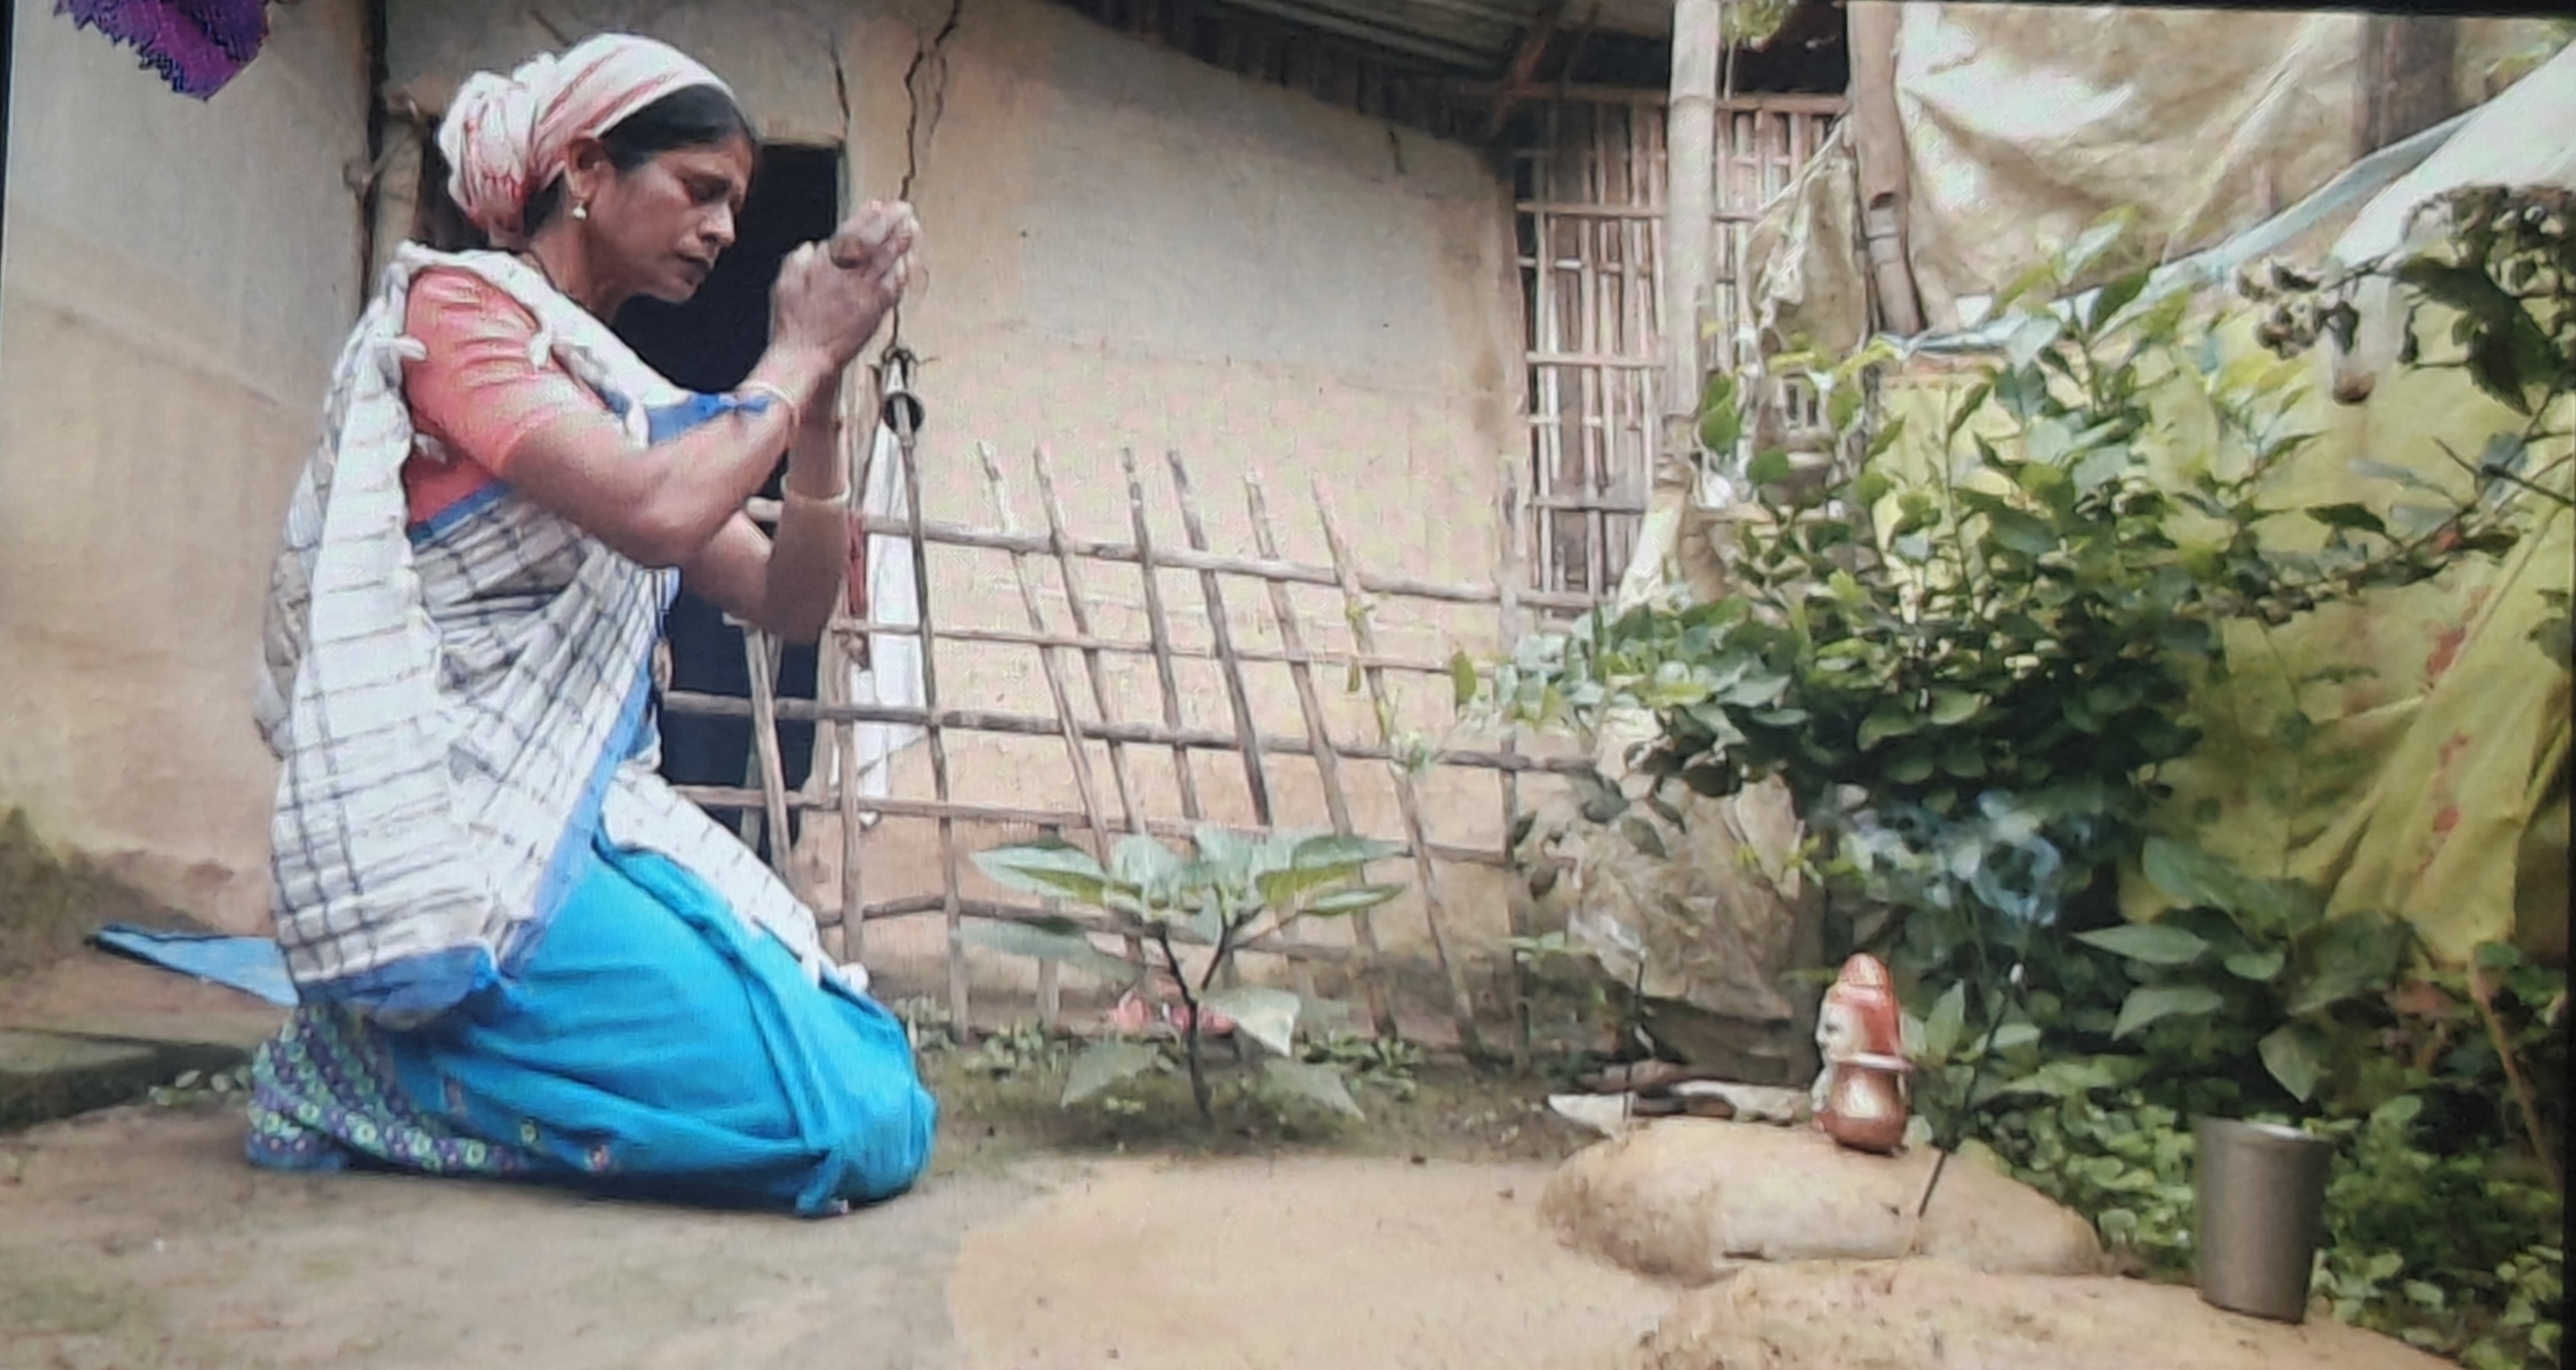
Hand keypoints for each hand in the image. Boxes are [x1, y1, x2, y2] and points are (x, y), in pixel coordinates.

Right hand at [771, 205, 916, 366]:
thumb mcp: (786, 281)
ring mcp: (867, 293)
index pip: (853, 231)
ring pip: (891, 260)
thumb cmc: (794, 323)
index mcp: (827, 263)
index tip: (878, 204)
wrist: (807, 355)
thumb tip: (813, 248)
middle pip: (877, 240)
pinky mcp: (878, 311)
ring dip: (903, 242)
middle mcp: (851, 275)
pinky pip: (896, 286)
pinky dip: (903, 271)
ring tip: (912, 228)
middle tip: (904, 208)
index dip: (868, 215)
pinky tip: (907, 263)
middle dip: (892, 221)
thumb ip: (801, 258)